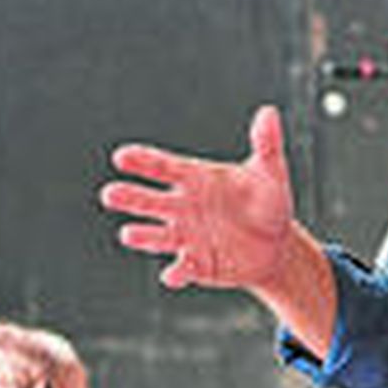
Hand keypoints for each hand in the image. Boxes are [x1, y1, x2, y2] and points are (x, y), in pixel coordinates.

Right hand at [98, 106, 295, 291]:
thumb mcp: (270, 173)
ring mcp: (185, 237)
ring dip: (142, 235)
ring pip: (154, 235)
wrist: (276, 244)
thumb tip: (269, 112)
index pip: (164, 167)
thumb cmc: (268, 201)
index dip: (144, 162)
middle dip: (129, 197)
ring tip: (130, 233)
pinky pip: (181, 269)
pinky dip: (176, 273)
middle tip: (110, 193)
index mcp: (196, 179)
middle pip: (149, 200)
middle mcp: (182, 207)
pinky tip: (173, 275)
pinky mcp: (196, 264)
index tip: (122, 156)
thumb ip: (267, 144)